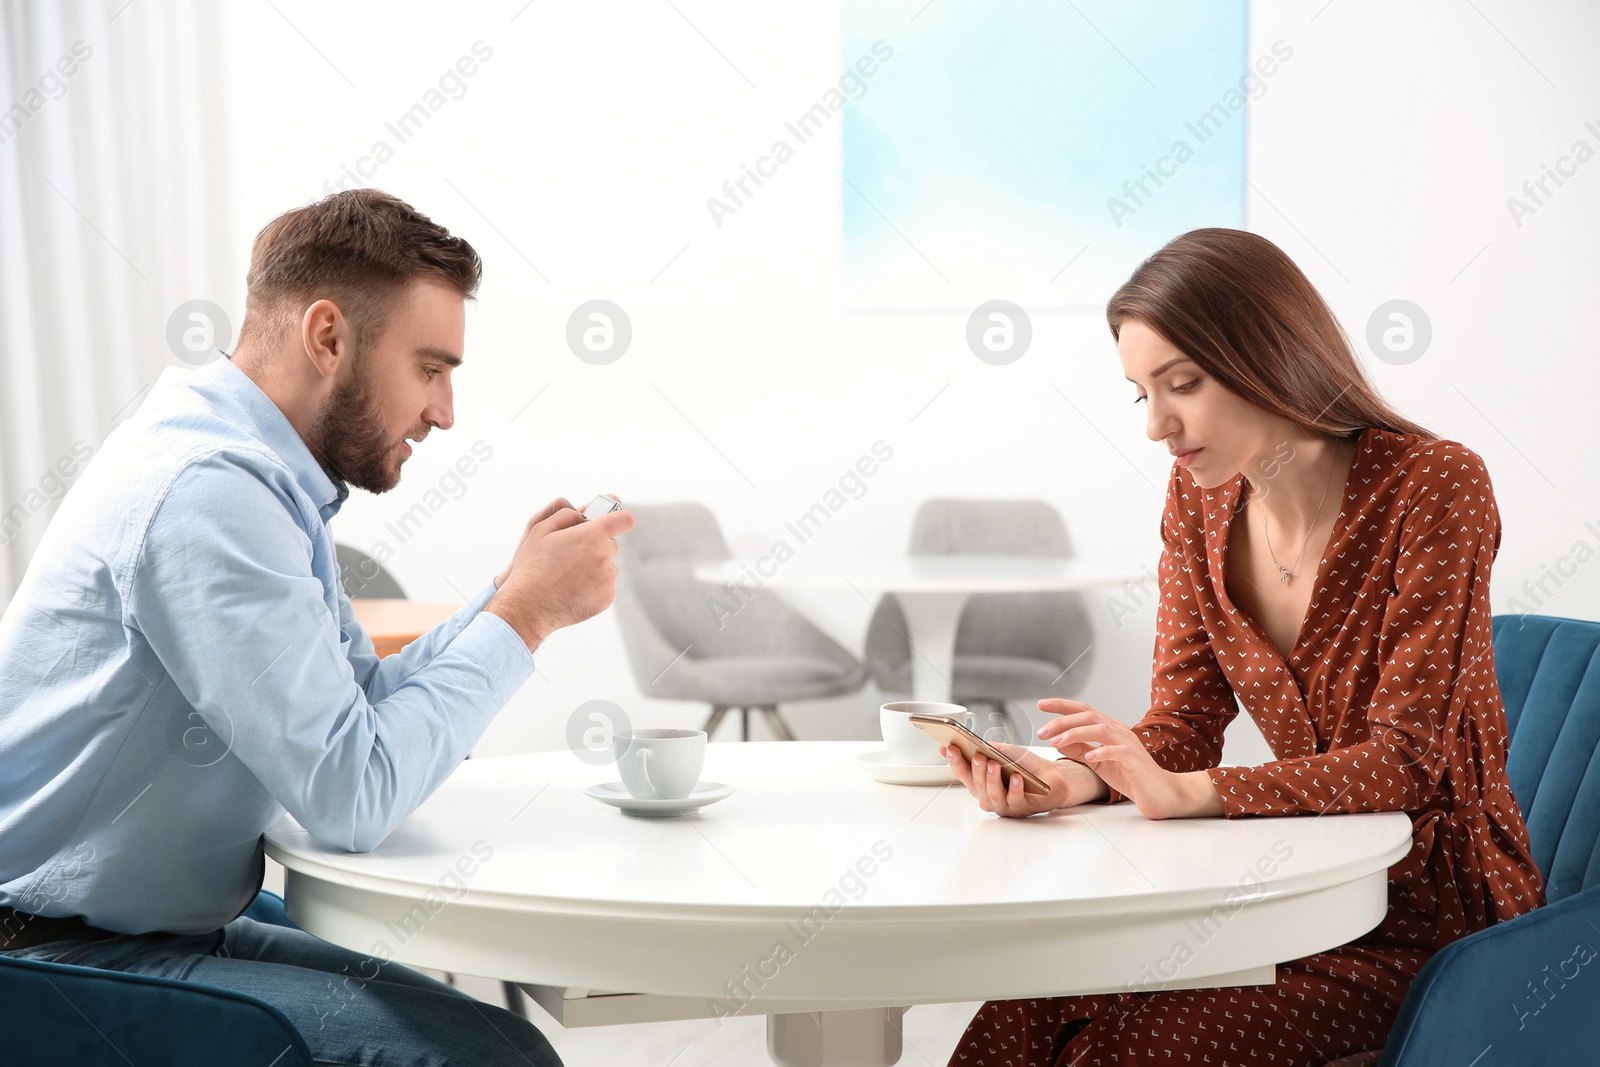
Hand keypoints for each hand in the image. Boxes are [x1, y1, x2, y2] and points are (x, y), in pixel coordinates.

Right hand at [487, 498, 634, 650]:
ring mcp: (608, 579)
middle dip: (595, 544)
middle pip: (611, 543)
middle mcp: (605, 556)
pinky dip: (593, 585)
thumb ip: (567, 514)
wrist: (528, 607)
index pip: (623, 519)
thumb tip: (584, 514)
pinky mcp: (607, 598)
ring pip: (608, 565)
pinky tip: (572, 588)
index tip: (613, 521)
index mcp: (592, 536)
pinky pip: (605, 585)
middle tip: (571, 553)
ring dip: (594, 566)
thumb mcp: (540, 530)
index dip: (618, 517)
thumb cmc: (532, 567)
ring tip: (567, 574)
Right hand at [943, 741, 1107, 817]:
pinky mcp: (1021, 809)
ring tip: (994, 764)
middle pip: (976, 785)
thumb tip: (970, 742)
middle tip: (977, 756)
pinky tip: (1016, 778)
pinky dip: (1015, 789)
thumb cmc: (1026, 766)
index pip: (963, 773)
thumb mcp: (1004, 752)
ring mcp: (1003, 805)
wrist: (1052, 777)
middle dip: (975, 770)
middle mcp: (989, 796)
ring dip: (992, 779)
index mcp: (981, 782)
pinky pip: (1014, 800)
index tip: (948, 747)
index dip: (954, 761)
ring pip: (992, 795)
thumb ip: (987, 749)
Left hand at [1035, 699, 1221, 819]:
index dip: (1063, 705)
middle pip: (1089, 716)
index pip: (1084, 710)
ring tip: (1057, 742)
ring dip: (1076, 733)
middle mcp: (1119, 732)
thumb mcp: (1098, 763)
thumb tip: (1057, 740)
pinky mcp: (1136, 761)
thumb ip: (1080, 750)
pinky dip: (1102, 751)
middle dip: (1062, 721)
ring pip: (1101, 729)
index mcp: (1110, 730)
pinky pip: (1119, 751)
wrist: (1161, 794)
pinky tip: (1089, 756)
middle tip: (1042, 731)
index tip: (1041, 704)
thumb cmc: (1130, 777)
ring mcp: (1129, 744)